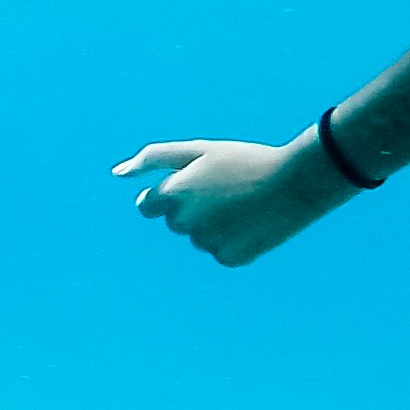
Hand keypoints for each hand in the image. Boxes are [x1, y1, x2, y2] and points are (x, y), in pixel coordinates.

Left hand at [113, 137, 355, 266]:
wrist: (294, 183)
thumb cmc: (244, 160)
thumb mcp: (198, 150)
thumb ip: (152, 159)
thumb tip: (116, 173)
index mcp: (171, 196)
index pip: (146, 206)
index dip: (168, 195)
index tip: (190, 189)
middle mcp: (184, 224)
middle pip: (175, 222)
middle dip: (192, 208)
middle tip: (226, 190)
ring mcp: (206, 244)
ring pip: (200, 237)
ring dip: (214, 224)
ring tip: (243, 204)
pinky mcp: (229, 259)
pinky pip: (221, 251)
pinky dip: (233, 239)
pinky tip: (252, 223)